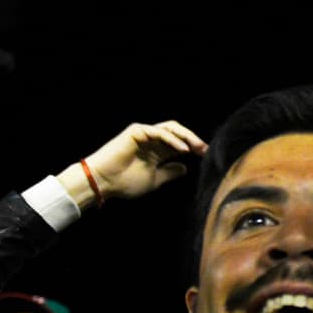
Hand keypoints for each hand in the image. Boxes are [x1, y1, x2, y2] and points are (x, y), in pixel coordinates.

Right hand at [57, 120, 207, 208]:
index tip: (208, 155)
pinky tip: (182, 149)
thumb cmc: (125, 183)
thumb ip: (170, 172)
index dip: (195, 148)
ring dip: (186, 137)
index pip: (181, 145)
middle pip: (179, 134)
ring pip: (171, 129)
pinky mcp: (137, 131)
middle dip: (194, 140)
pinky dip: (172, 139)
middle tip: (206, 150)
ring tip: (197, 147)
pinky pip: (158, 132)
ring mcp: (145, 134)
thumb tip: (185, 168)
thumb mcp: (155, 179)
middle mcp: (153, 141)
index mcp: (158, 152)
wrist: (103, 183)